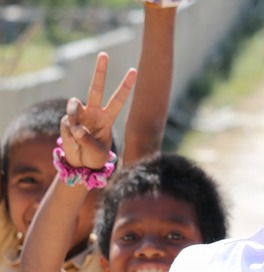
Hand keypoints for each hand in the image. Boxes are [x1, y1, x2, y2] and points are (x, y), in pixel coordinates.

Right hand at [60, 52, 136, 168]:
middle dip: (100, 71)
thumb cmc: (95, 158)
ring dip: (74, 117)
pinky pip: (67, 123)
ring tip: (77, 135)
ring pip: (74, 104)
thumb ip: (88, 141)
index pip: (118, 100)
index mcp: (107, 118)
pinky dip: (69, 134)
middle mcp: (93, 112)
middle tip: (104, 53)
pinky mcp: (66, 120)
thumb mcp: (98, 153)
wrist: (80, 164)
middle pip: (96, 88)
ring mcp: (79, 115)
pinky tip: (73, 141)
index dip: (125, 86)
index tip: (134, 71)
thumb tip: (77, 128)